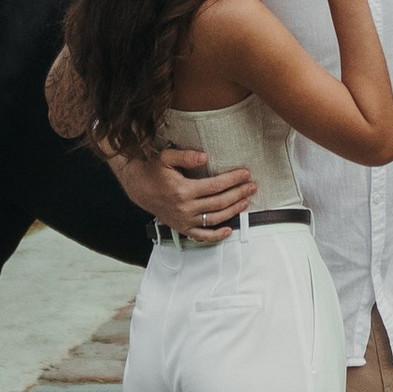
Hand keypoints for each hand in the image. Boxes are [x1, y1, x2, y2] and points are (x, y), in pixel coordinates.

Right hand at [103, 141, 258, 235]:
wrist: (140, 188)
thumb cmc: (155, 171)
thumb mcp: (167, 157)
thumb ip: (186, 156)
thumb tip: (205, 157)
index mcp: (183, 190)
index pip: (215, 186)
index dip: (233, 179)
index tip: (246, 173)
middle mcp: (185, 208)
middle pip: (219, 202)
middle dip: (238, 193)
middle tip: (252, 186)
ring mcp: (184, 220)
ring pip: (214, 218)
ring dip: (233, 211)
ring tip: (246, 201)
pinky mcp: (182, 228)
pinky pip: (202, 236)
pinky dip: (216, 236)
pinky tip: (229, 230)